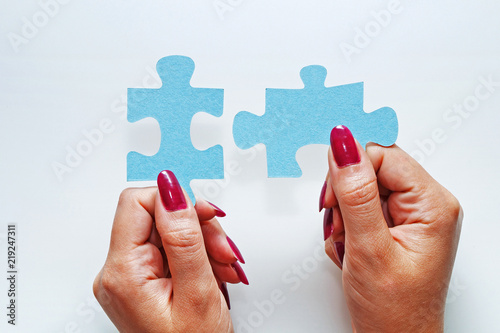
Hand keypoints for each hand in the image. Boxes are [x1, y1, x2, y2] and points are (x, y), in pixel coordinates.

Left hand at [93, 170, 247, 332]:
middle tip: (222, 250)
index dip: (175, 201)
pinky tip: (216, 273)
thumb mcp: (198, 290)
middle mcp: (119, 273)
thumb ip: (184, 235)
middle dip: (198, 227)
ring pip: (170, 232)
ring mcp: (132, 277)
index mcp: (123, 272)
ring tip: (224, 268)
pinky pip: (173, 251)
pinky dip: (199, 256)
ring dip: (204, 243)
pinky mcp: (145, 281)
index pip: (137, 202)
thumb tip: (170, 187)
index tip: (204, 214)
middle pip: (158, 217)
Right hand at [320, 126, 461, 331]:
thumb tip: (344, 144)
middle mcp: (425, 205)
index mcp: (432, 204)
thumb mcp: (369, 248)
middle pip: (371, 169)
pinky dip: (346, 225)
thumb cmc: (395, 310)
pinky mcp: (394, 226)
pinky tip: (350, 248)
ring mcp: (409, 216)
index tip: (332, 197)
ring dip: (343, 214)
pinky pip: (360, 207)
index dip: (351, 171)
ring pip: (360, 188)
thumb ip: (355, 193)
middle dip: (345, 197)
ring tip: (347, 243)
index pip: (383, 155)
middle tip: (342, 226)